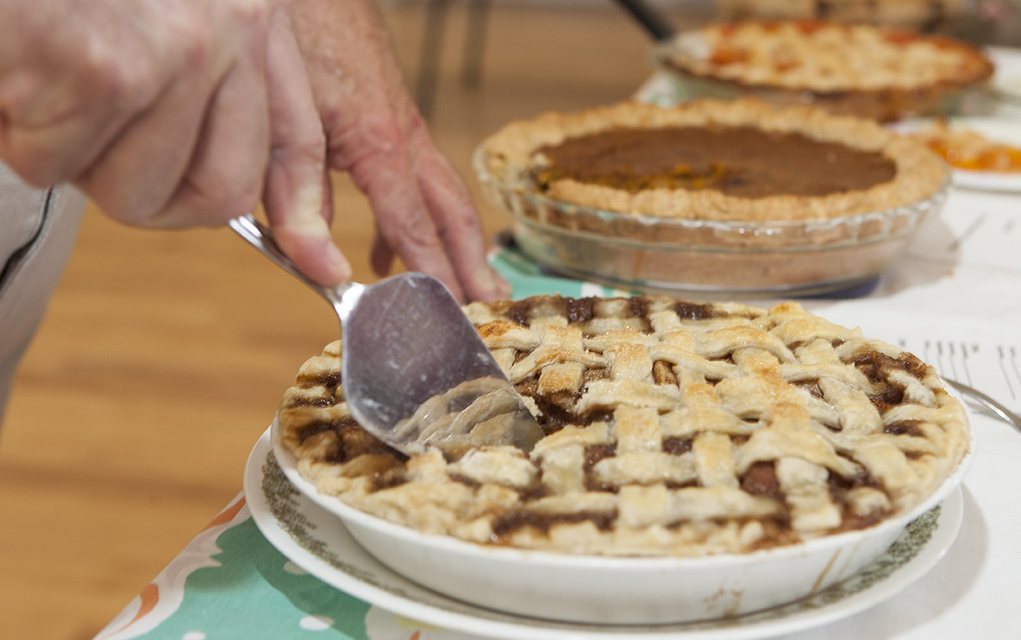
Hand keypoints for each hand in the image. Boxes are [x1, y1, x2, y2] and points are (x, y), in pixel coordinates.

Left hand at [287, 0, 508, 301]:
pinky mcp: (387, 113)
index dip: (437, 275)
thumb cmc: (295, 30)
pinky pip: (411, 175)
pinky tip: (384, 246)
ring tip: (456, 285)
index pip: (417, 227)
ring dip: (449, 242)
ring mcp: (400, 122)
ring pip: (438, 193)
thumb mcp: (284, 120)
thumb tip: (320, 263)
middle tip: (491, 305)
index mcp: (381, 142)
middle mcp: (403, 134)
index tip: (454, 313)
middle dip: (471, 262)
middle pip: (452, 211)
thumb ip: (296, 195)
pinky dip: (408, 217)